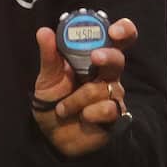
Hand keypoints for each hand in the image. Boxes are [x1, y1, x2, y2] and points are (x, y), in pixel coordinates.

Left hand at [31, 17, 137, 157]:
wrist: (53, 136)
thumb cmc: (53, 101)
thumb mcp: (47, 78)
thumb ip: (49, 57)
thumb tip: (44, 32)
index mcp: (93, 58)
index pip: (117, 39)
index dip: (122, 30)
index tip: (114, 31)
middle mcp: (107, 74)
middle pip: (118, 59)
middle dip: (108, 56)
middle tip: (95, 58)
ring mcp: (113, 95)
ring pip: (103, 88)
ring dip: (77, 99)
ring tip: (63, 109)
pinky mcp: (115, 115)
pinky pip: (108, 108)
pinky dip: (89, 113)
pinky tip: (82, 117)